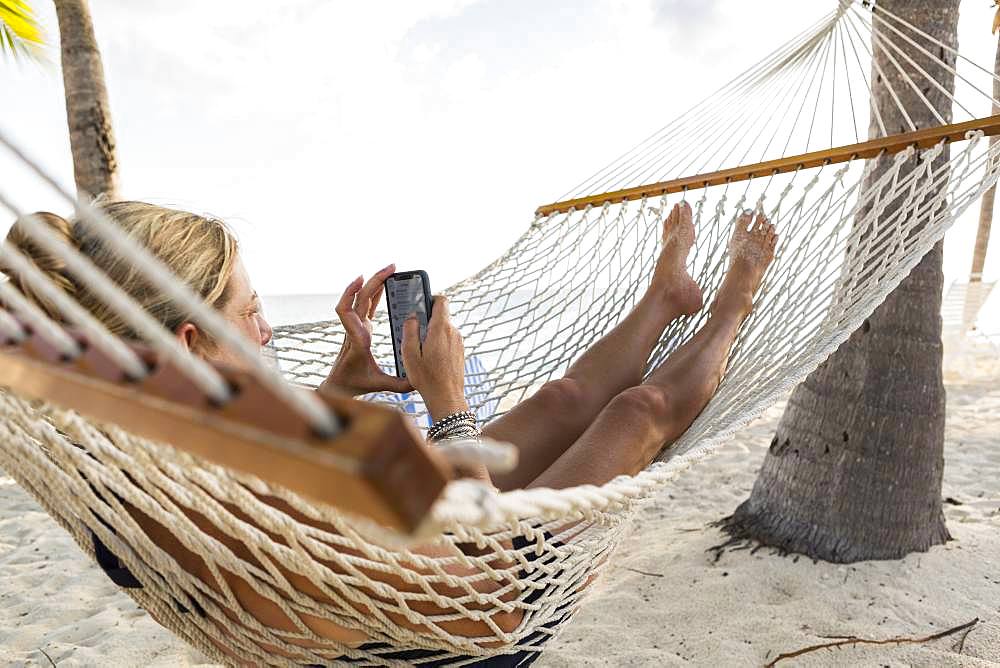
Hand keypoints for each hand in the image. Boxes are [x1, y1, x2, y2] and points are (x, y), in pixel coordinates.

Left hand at [320, 264, 412, 396]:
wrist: (340, 384)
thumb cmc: (356, 384)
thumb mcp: (379, 385)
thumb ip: (399, 384)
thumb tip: (418, 381)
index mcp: (357, 339)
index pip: (345, 311)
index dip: (350, 294)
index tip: (362, 282)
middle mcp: (355, 329)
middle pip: (359, 298)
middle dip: (374, 280)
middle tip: (392, 267)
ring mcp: (357, 326)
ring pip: (361, 298)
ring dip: (374, 282)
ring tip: (390, 269)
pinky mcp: (361, 326)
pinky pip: (365, 303)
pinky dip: (373, 291)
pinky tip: (382, 282)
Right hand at [401, 295, 468, 420]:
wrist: (447, 398)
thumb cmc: (427, 378)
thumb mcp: (409, 353)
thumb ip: (410, 330)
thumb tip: (412, 317)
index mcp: (441, 329)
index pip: (441, 300)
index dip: (429, 298)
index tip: (419, 303)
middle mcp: (453, 332)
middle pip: (440, 315)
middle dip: (426, 319)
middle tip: (412, 330)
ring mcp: (458, 342)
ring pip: (443, 328)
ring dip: (431, 333)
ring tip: (418, 348)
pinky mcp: (459, 351)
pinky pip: (447, 340)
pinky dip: (437, 343)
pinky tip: (427, 357)